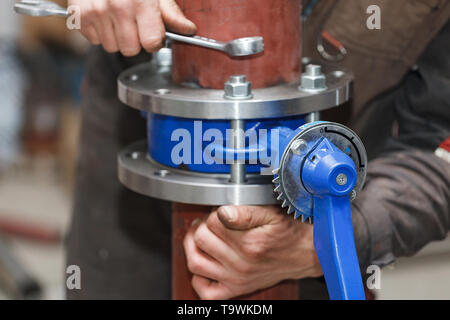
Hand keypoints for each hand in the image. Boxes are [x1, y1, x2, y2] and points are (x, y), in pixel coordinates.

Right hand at [68, 0, 195, 55]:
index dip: (155, 40)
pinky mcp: (79, 14)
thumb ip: (170, 12)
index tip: (153, 33)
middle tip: (134, 23)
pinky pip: (94, 40)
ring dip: (116, 37)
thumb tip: (189, 30)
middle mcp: (117, 7)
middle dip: (135, 41)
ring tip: (117, 18)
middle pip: (131, 50)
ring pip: (112, 47)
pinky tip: (104, 17)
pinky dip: (100, 32)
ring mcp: (96, 11)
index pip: (151, 43)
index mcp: (140, 2)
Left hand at [183, 205, 322, 299]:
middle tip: (209, 221)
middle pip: (201, 240)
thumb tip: (222, 212)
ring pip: (196, 263)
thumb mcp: (272, 214)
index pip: (212, 222)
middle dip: (201, 226)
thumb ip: (246, 211)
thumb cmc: (289, 232)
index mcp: (250, 244)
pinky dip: (198, 279)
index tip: (221, 211)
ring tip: (200, 237)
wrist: (306, 253)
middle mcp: (242, 264)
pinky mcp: (236, 289)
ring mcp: (237, 279)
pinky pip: (207, 292)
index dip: (213, 212)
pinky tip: (205, 263)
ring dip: (191, 247)